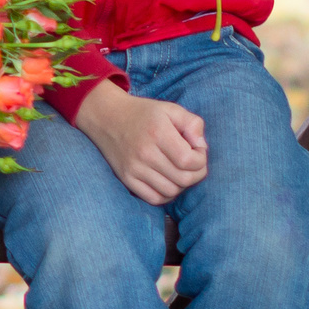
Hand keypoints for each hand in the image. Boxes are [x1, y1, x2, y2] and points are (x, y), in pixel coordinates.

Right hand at [73, 80, 207, 205]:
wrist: (107, 116)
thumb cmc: (144, 113)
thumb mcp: (171, 109)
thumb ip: (193, 123)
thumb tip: (202, 147)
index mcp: (158, 133)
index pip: (190, 161)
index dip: (201, 159)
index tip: (197, 151)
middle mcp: (145, 153)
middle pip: (184, 179)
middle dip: (196, 173)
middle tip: (192, 163)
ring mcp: (134, 168)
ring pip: (171, 192)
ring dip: (181, 185)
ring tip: (179, 171)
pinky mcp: (126, 178)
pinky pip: (154, 199)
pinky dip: (166, 194)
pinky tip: (167, 181)